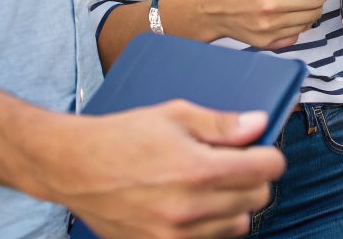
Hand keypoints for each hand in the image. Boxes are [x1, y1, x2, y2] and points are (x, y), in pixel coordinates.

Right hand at [37, 101, 283, 238]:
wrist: (73, 168)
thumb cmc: (121, 137)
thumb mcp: (174, 115)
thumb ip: (222, 124)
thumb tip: (259, 124)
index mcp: (197, 169)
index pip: (266, 169)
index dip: (268, 155)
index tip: (260, 151)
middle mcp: (190, 208)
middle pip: (257, 198)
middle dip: (252, 178)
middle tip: (233, 164)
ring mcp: (175, 234)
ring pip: (238, 225)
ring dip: (234, 205)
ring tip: (210, 186)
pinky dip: (210, 226)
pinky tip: (194, 206)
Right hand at [208, 0, 342, 48]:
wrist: (213, 9)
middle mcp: (271, 7)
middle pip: (314, 4)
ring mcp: (270, 27)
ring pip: (309, 19)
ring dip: (314, 9)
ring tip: (307, 1)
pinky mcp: (268, 42)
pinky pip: (297, 33)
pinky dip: (302, 23)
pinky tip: (294, 15)